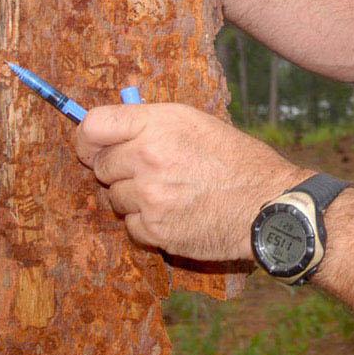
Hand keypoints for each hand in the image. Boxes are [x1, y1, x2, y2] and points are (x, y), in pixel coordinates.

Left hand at [74, 103, 311, 260]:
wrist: (267, 205)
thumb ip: (152, 123)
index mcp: (158, 124)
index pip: (93, 126)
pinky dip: (147, 222)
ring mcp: (148, 197)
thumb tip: (114, 128)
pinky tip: (175, 213)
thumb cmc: (238, 161)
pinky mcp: (154, 231)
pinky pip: (130, 225)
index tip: (90, 145)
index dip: (87, 137)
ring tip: (170, 192)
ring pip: (114, 197)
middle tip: (147, 171)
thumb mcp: (197, 123)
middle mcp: (147, 158)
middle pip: (100, 165)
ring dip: (133, 196)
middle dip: (117, 168)